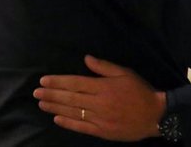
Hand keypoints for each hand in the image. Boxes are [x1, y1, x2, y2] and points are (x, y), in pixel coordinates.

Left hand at [33, 55, 165, 140]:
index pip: (75, 83)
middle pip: (70, 97)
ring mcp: (99, 118)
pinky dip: (67, 122)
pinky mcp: (101, 131)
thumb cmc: (140, 91)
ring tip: (41, 103)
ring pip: (72, 112)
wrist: (154, 115)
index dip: (58, 81)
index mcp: (103, 87)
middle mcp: (98, 102)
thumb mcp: (125, 73)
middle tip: (36, 92)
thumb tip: (86, 58)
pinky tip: (56, 118)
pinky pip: (80, 127)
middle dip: (52, 94)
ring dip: (55, 107)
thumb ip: (104, 67)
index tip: (44, 80)